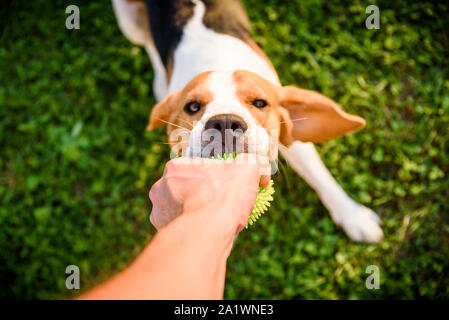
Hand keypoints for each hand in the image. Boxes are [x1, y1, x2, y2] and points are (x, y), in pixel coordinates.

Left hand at [149, 153, 269, 233]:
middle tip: (216, 206)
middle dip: (196, 197)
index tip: (221, 188)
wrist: (207, 231)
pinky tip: (202, 233)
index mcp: (175, 167)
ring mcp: (158, 210)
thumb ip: (251, 162)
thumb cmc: (224, 197)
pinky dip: (187, 230)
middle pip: (182, 190)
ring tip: (211, 222)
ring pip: (176, 210)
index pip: (192, 170)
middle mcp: (160, 187)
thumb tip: (259, 165)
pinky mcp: (161, 231)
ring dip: (190, 214)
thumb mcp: (247, 170)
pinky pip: (175, 228)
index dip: (208, 179)